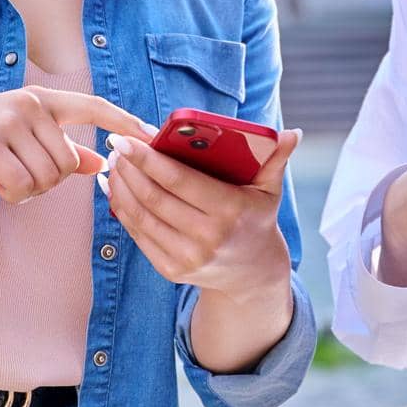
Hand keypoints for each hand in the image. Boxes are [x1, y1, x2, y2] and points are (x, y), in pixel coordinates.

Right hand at [0, 86, 150, 204]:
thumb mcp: (18, 137)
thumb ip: (60, 147)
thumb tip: (101, 162)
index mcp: (39, 98)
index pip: (93, 106)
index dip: (124, 120)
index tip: (151, 134)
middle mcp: (28, 103)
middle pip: (69, 161)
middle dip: (50, 181)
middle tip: (19, 177)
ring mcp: (9, 121)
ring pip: (50, 176)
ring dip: (29, 189)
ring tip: (4, 177)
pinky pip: (25, 185)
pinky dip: (13, 194)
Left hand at [102, 128, 301, 301]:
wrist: (253, 274)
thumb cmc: (256, 218)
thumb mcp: (270, 189)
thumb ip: (276, 159)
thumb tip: (293, 133)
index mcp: (229, 210)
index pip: (178, 180)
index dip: (148, 158)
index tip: (127, 138)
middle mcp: (207, 237)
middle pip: (154, 196)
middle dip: (129, 168)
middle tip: (115, 146)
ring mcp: (187, 257)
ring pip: (141, 216)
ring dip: (121, 187)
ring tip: (113, 164)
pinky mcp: (172, 270)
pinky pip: (139, 236)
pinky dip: (122, 211)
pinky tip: (115, 190)